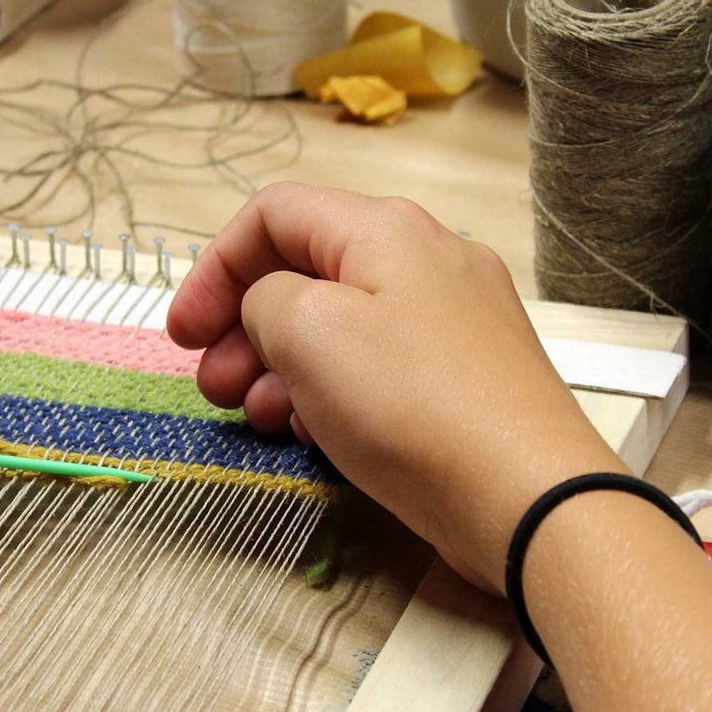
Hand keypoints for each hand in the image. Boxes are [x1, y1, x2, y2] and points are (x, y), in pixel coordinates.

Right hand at [167, 183, 623, 592]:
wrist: (527, 496)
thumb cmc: (415, 406)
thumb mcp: (307, 332)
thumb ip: (264, 299)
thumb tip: (271, 307)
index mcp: (385, 228)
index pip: (274, 215)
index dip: (215, 269)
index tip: (184, 333)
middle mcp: (427, 258)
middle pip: (307, 271)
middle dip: (243, 327)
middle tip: (211, 387)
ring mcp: (455, 318)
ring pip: (342, 324)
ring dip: (282, 366)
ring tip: (258, 419)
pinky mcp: (469, 376)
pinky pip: (381, 366)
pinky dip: (335, 391)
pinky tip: (317, 436)